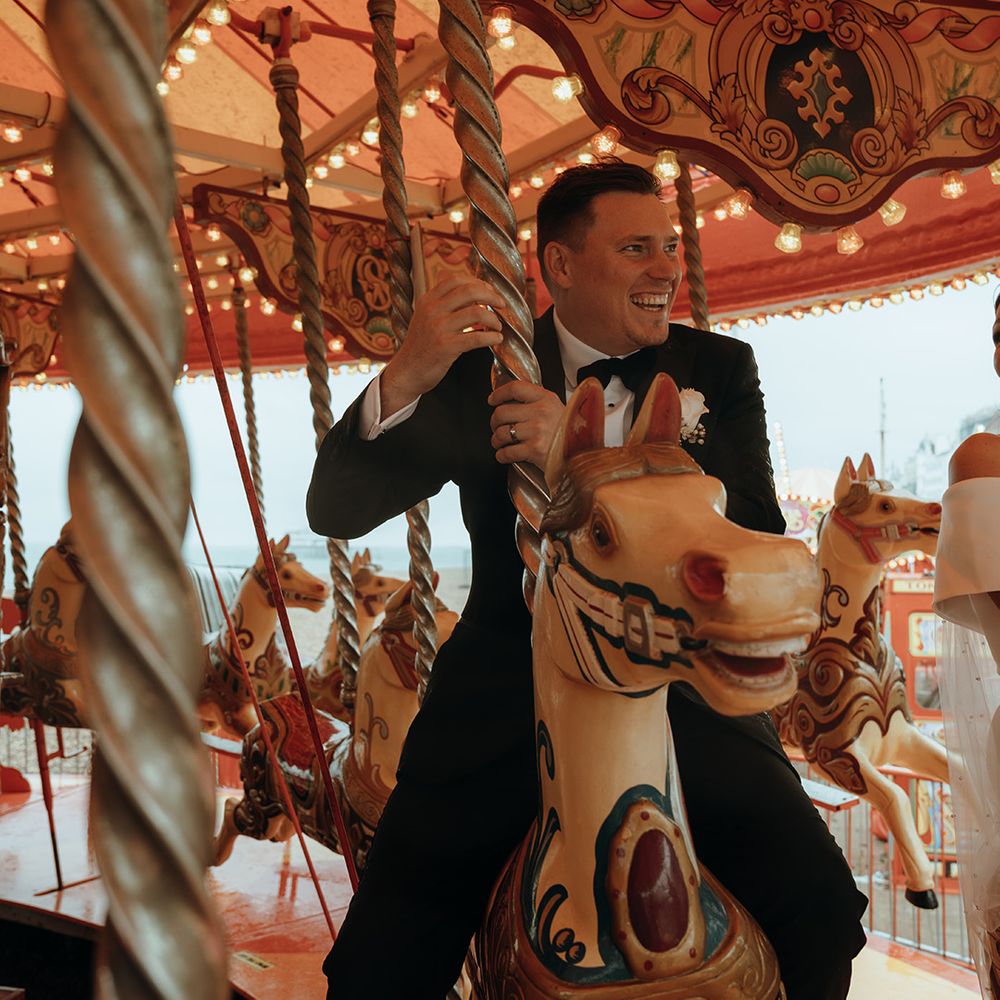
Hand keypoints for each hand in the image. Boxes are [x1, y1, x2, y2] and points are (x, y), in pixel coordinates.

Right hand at [380, 277, 506, 415]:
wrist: (406, 372)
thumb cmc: (421, 346)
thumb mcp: (425, 317)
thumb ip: (443, 304)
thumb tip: (472, 291)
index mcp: (428, 300)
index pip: (456, 279)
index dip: (478, 282)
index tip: (490, 291)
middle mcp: (432, 310)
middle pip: (470, 291)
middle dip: (492, 296)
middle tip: (502, 305)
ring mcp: (439, 328)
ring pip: (477, 312)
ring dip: (494, 319)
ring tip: (497, 326)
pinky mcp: (446, 347)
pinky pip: (477, 338)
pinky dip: (492, 337)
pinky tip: (497, 339)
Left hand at [489, 380, 565, 467]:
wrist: (582, 455)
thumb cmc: (570, 434)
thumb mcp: (558, 409)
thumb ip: (538, 403)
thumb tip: (512, 401)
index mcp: (546, 399)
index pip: (515, 388)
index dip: (499, 393)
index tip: (492, 399)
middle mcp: (540, 412)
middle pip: (502, 412)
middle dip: (494, 422)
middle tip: (496, 427)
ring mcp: (537, 431)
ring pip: (501, 433)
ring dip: (496, 440)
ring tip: (500, 443)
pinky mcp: (534, 450)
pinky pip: (506, 452)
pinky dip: (501, 455)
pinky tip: (504, 455)